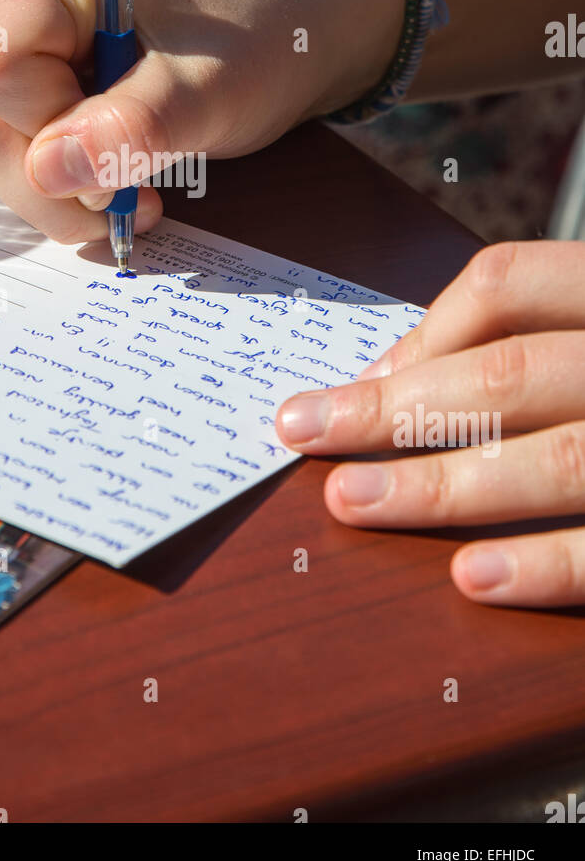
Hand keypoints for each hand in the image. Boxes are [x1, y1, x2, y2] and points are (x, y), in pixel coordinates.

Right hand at [0, 0, 401, 241]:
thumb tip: (45, 170)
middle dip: (50, 183)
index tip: (123, 142)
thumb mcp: (209, 89)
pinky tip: (120, 186)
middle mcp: (17, 7)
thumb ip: (132, 128)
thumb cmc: (261, 41)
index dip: (44, 125)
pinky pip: (14, 158)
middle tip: (132, 196)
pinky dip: (61, 190)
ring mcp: (22, 53)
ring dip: (58, 196)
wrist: (296, 34)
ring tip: (136, 192)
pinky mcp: (36, 92)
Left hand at [275, 241, 584, 607]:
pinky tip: (469, 576)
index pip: (510, 284)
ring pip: (553, 459)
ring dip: (440, 485)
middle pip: (508, 374)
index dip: (422, 332)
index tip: (352, 381)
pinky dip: (540, 564)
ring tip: (351, 500)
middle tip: (306, 434)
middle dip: (395, 411)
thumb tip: (388, 375)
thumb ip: (514, 340)